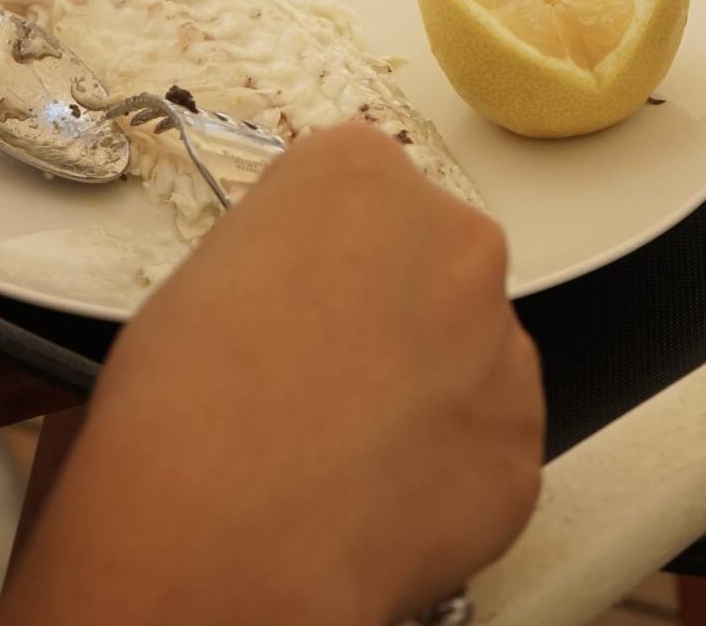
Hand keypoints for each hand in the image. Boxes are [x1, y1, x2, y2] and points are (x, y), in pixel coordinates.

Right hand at [0, 124, 543, 625]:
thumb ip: (282, 256)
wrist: (223, 533)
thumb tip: (297, 294)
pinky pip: (487, 436)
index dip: (319, 243)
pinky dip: (446, 461)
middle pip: (426, 253)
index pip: (356, 180)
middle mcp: (450, 236)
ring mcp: (500, 339)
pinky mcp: (521, 439)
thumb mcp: (205, 274)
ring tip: (346, 443)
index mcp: (361, 172)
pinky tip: (379, 492)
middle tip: (323, 366)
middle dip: (387, 301)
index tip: (298, 283)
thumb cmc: (185, 402)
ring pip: (468, 345)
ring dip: (425, 380)